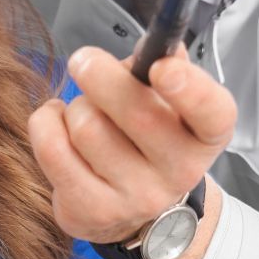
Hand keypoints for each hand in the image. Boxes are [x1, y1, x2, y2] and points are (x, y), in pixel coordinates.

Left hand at [27, 49, 236, 244]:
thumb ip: (166, 65)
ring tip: (84, 112)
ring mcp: (136, 198)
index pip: (212, 114)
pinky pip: (52, 148)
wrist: (138, 210)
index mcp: (206, 136)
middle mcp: (180, 172)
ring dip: (75, 106)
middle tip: (85, 60)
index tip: (160, 67)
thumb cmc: (151, 138)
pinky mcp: (91, 212)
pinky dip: (46, 123)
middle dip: (100, 73)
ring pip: (87, 125)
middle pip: (136, 112)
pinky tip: (59, 124)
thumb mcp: (171, 102)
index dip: (189, 88)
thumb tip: (153, 46)